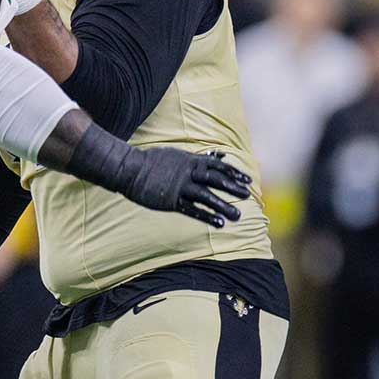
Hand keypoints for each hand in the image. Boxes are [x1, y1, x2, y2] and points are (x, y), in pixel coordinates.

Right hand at [122, 147, 252, 227]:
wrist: (129, 169)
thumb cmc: (155, 161)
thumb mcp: (180, 154)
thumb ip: (202, 157)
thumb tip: (222, 155)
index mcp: (191, 160)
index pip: (218, 166)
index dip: (233, 173)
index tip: (248, 180)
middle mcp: (188, 172)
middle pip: (216, 180)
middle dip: (233, 188)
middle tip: (247, 195)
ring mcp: (180, 187)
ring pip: (207, 197)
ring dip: (223, 206)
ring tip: (237, 216)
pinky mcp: (171, 200)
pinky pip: (192, 210)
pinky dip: (207, 216)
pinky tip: (219, 223)